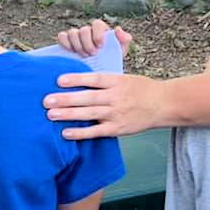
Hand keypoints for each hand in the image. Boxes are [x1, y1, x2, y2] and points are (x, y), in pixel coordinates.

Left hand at [44, 73, 165, 138]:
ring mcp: (117, 114)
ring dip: (69, 114)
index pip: (95, 79)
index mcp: (119, 82)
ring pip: (89, 114)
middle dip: (66, 99)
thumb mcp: (127, 77)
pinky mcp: (117, 129)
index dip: (77, 79)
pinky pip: (96, 131)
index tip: (59, 80)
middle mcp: (117, 97)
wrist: (163, 105)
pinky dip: (81, 133)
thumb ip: (106, 78)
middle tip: (46, 100)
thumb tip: (81, 76)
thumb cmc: (142, 89)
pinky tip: (66, 133)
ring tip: (50, 114)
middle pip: (88, 98)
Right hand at [57, 19, 132, 57]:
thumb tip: (118, 29)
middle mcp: (88, 30)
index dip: (97, 34)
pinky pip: (62, 36)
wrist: (100, 69)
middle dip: (87, 44)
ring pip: (72, 33)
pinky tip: (71, 52)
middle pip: (83, 30)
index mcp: (101, 29)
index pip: (97, 24)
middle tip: (92, 55)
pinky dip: (65, 43)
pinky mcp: (66, 41)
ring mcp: (76, 34)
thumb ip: (125, 38)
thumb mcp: (121, 49)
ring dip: (77, 45)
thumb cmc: (111, 57)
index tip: (100, 46)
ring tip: (84, 56)